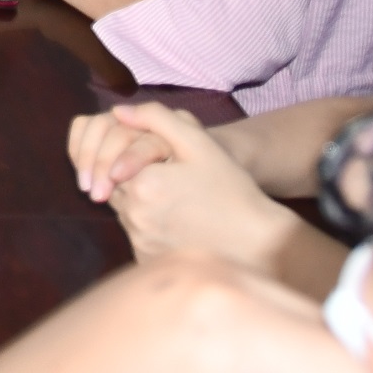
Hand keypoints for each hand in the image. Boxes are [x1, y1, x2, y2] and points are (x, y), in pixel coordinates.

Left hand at [69, 105, 317, 284]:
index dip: (136, 160)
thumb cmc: (230, 188)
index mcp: (142, 184)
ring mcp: (141, 242)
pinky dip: (149, 229)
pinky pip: (137, 237)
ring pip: (126, 213)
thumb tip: (118, 110)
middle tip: (172, 183)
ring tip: (177, 204)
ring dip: (141, 205)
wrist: (256, 241)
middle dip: (135, 181)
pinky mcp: (147, 262)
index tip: (162, 165)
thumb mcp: (197, 142)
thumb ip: (155, 118)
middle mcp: (135, 216)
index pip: (115, 162)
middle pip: (118, 188)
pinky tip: (178, 225)